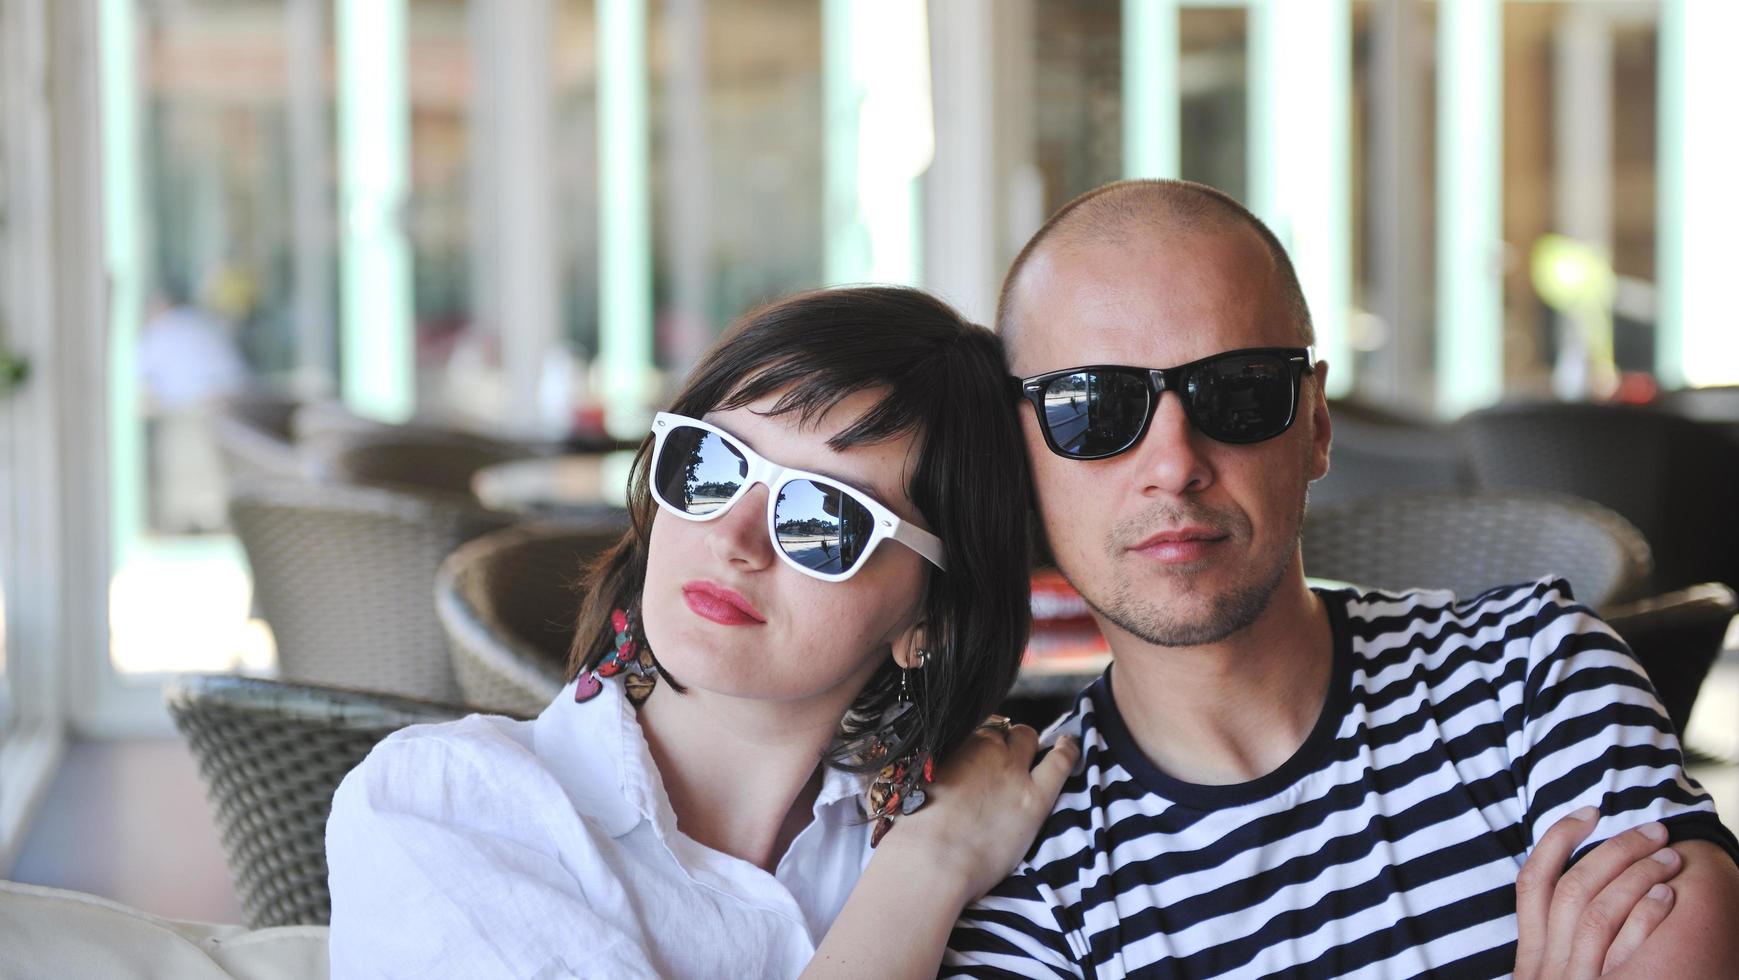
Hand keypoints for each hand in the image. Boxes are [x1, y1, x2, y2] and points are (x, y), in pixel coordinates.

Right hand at [877, 718, 1079, 905]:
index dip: (983, 744)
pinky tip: (1070, 745)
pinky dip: (1068, 750)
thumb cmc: (913, 834)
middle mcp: (983, 749)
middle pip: (1002, 733)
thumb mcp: (913, 789)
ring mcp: (1011, 771)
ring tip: (1035, 756)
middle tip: (1006, 761)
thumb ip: (932, 776)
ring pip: (1027, 738)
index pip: (976, 732)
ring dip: (1028, 746)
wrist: (930, 860)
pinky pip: (1060, 761)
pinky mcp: (1034, 797)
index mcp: (954, 747)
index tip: (983, 755)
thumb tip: (936, 779)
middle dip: (1006, 742)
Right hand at [1515, 808, 1682, 978]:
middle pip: (1572, 889)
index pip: (1532, 882)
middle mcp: (1548, 967)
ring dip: (1638, 875)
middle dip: (1615, 850)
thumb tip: (1583, 890)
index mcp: (1532, 957)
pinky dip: (1647, 915)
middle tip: (1653, 831)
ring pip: (1599, 912)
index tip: (1590, 812)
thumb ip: (1558, 945)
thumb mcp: (1553, 979)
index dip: (1558, 839)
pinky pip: (1627, 948)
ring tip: (1669, 858)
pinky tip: (1668, 894)